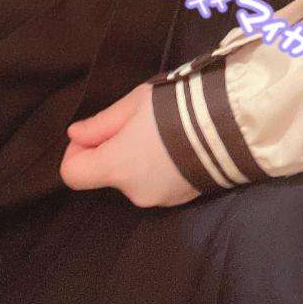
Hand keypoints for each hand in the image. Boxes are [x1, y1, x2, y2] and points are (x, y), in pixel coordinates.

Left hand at [59, 83, 199, 207]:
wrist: (230, 125)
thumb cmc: (176, 108)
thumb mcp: (136, 103)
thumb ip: (101, 122)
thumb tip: (75, 135)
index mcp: (116, 167)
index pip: (72, 175)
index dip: (75, 152)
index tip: (94, 133)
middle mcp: (133, 192)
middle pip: (108, 174)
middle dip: (115, 151)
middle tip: (138, 124)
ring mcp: (160, 199)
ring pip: (134, 179)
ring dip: (139, 160)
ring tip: (164, 133)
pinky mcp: (181, 200)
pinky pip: (158, 184)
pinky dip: (160, 169)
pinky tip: (179, 147)